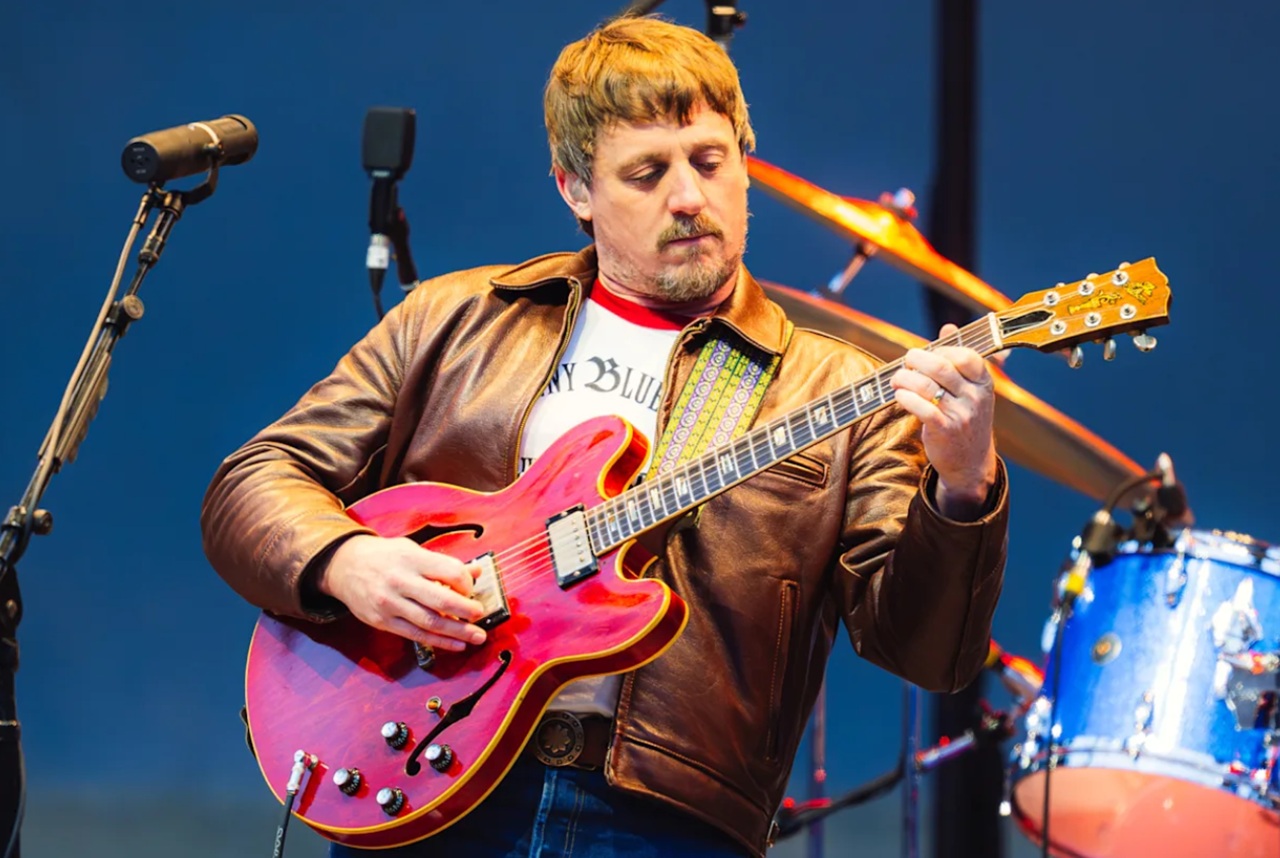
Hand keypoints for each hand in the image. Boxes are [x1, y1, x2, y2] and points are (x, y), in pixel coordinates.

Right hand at [316, 534, 488, 650]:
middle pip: (441, 600)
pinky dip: (439, 642)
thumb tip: (476, 571)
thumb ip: (444, 563)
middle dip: (466, 611)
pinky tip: (456, 644)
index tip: (472, 589)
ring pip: (430, 622)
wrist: (344, 566)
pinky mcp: (383, 621)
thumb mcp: (413, 550)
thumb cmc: (384, 557)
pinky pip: (416, 635)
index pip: (449, 572)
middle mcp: (401, 581)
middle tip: (481, 615)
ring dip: (458, 632)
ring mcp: (390, 604)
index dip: (466, 583)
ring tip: (477, 636)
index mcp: (412, 559)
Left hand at [891, 323, 997, 518]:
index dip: (941, 349)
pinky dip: (906, 399)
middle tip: (905, 361)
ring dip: (904, 378)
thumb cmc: (964, 417)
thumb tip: (948, 326)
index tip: (927, 353)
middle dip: (917, 359)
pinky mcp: (945, 431)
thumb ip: (958, 358)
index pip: (966, 355)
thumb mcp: (969, 389)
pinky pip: (922, 409)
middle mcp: (976, 398)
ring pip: (927, 387)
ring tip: (896, 379)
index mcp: (984, 383)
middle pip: (942, 367)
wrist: (970, 462)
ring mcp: (962, 415)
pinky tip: (899, 396)